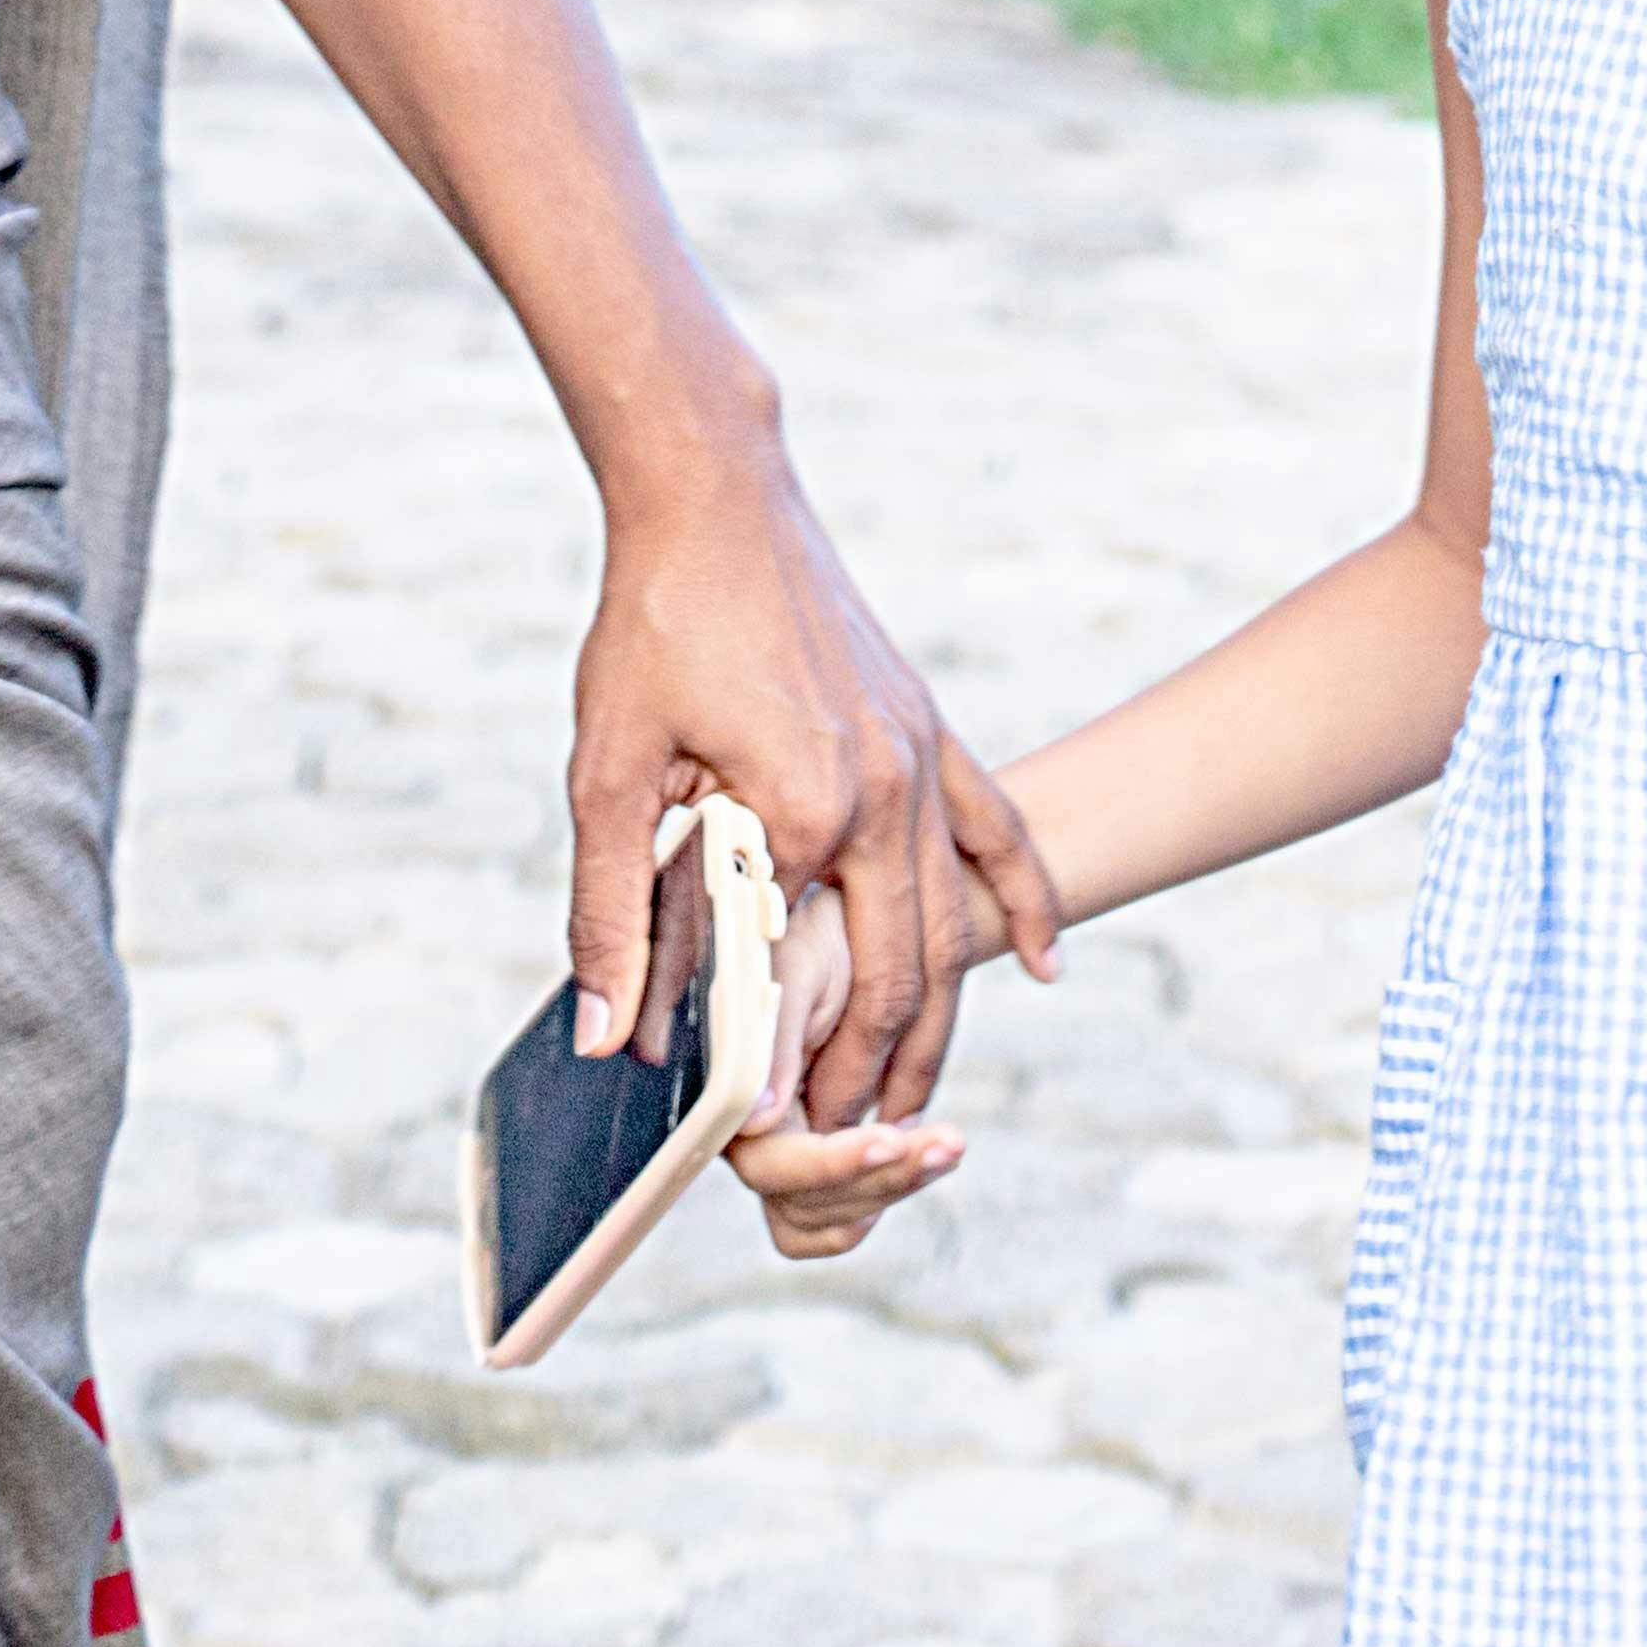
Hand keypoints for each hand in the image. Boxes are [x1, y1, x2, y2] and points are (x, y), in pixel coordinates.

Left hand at [561, 435, 1059, 1124]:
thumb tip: (607, 1034)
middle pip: (898, 974)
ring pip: (950, 923)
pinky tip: (1039, 966)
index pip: (802, 979)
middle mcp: (885, 794)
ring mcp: (922, 760)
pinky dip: (1021, 904)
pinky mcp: (928, 730)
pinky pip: (996, 834)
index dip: (783, 1070)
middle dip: (874, 1075)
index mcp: (806, 811)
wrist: (716, 497)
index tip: (760, 1139)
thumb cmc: (655, 624)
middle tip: (841, 1149)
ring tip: (915, 1106)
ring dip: (938, 1020)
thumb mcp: (612, 771)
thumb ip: (614, 909)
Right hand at [723, 885, 970, 1256]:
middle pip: (803, 1204)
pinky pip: (845, 1210)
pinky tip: (924, 1153)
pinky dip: (884, 1192)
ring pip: (829, 1217)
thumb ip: (771, 1039)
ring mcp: (784, 1147)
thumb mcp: (795, 965)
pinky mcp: (823, 1150)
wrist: (856, 921)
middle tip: (950, 1141)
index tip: (891, 1138)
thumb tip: (756, 1123)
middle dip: (880, 1179)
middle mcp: (746, 1130)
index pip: (769, 1163)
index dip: (831, 1163)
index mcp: (727, 1088)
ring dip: (893, 1189)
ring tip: (951, 1144)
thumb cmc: (815, 932)